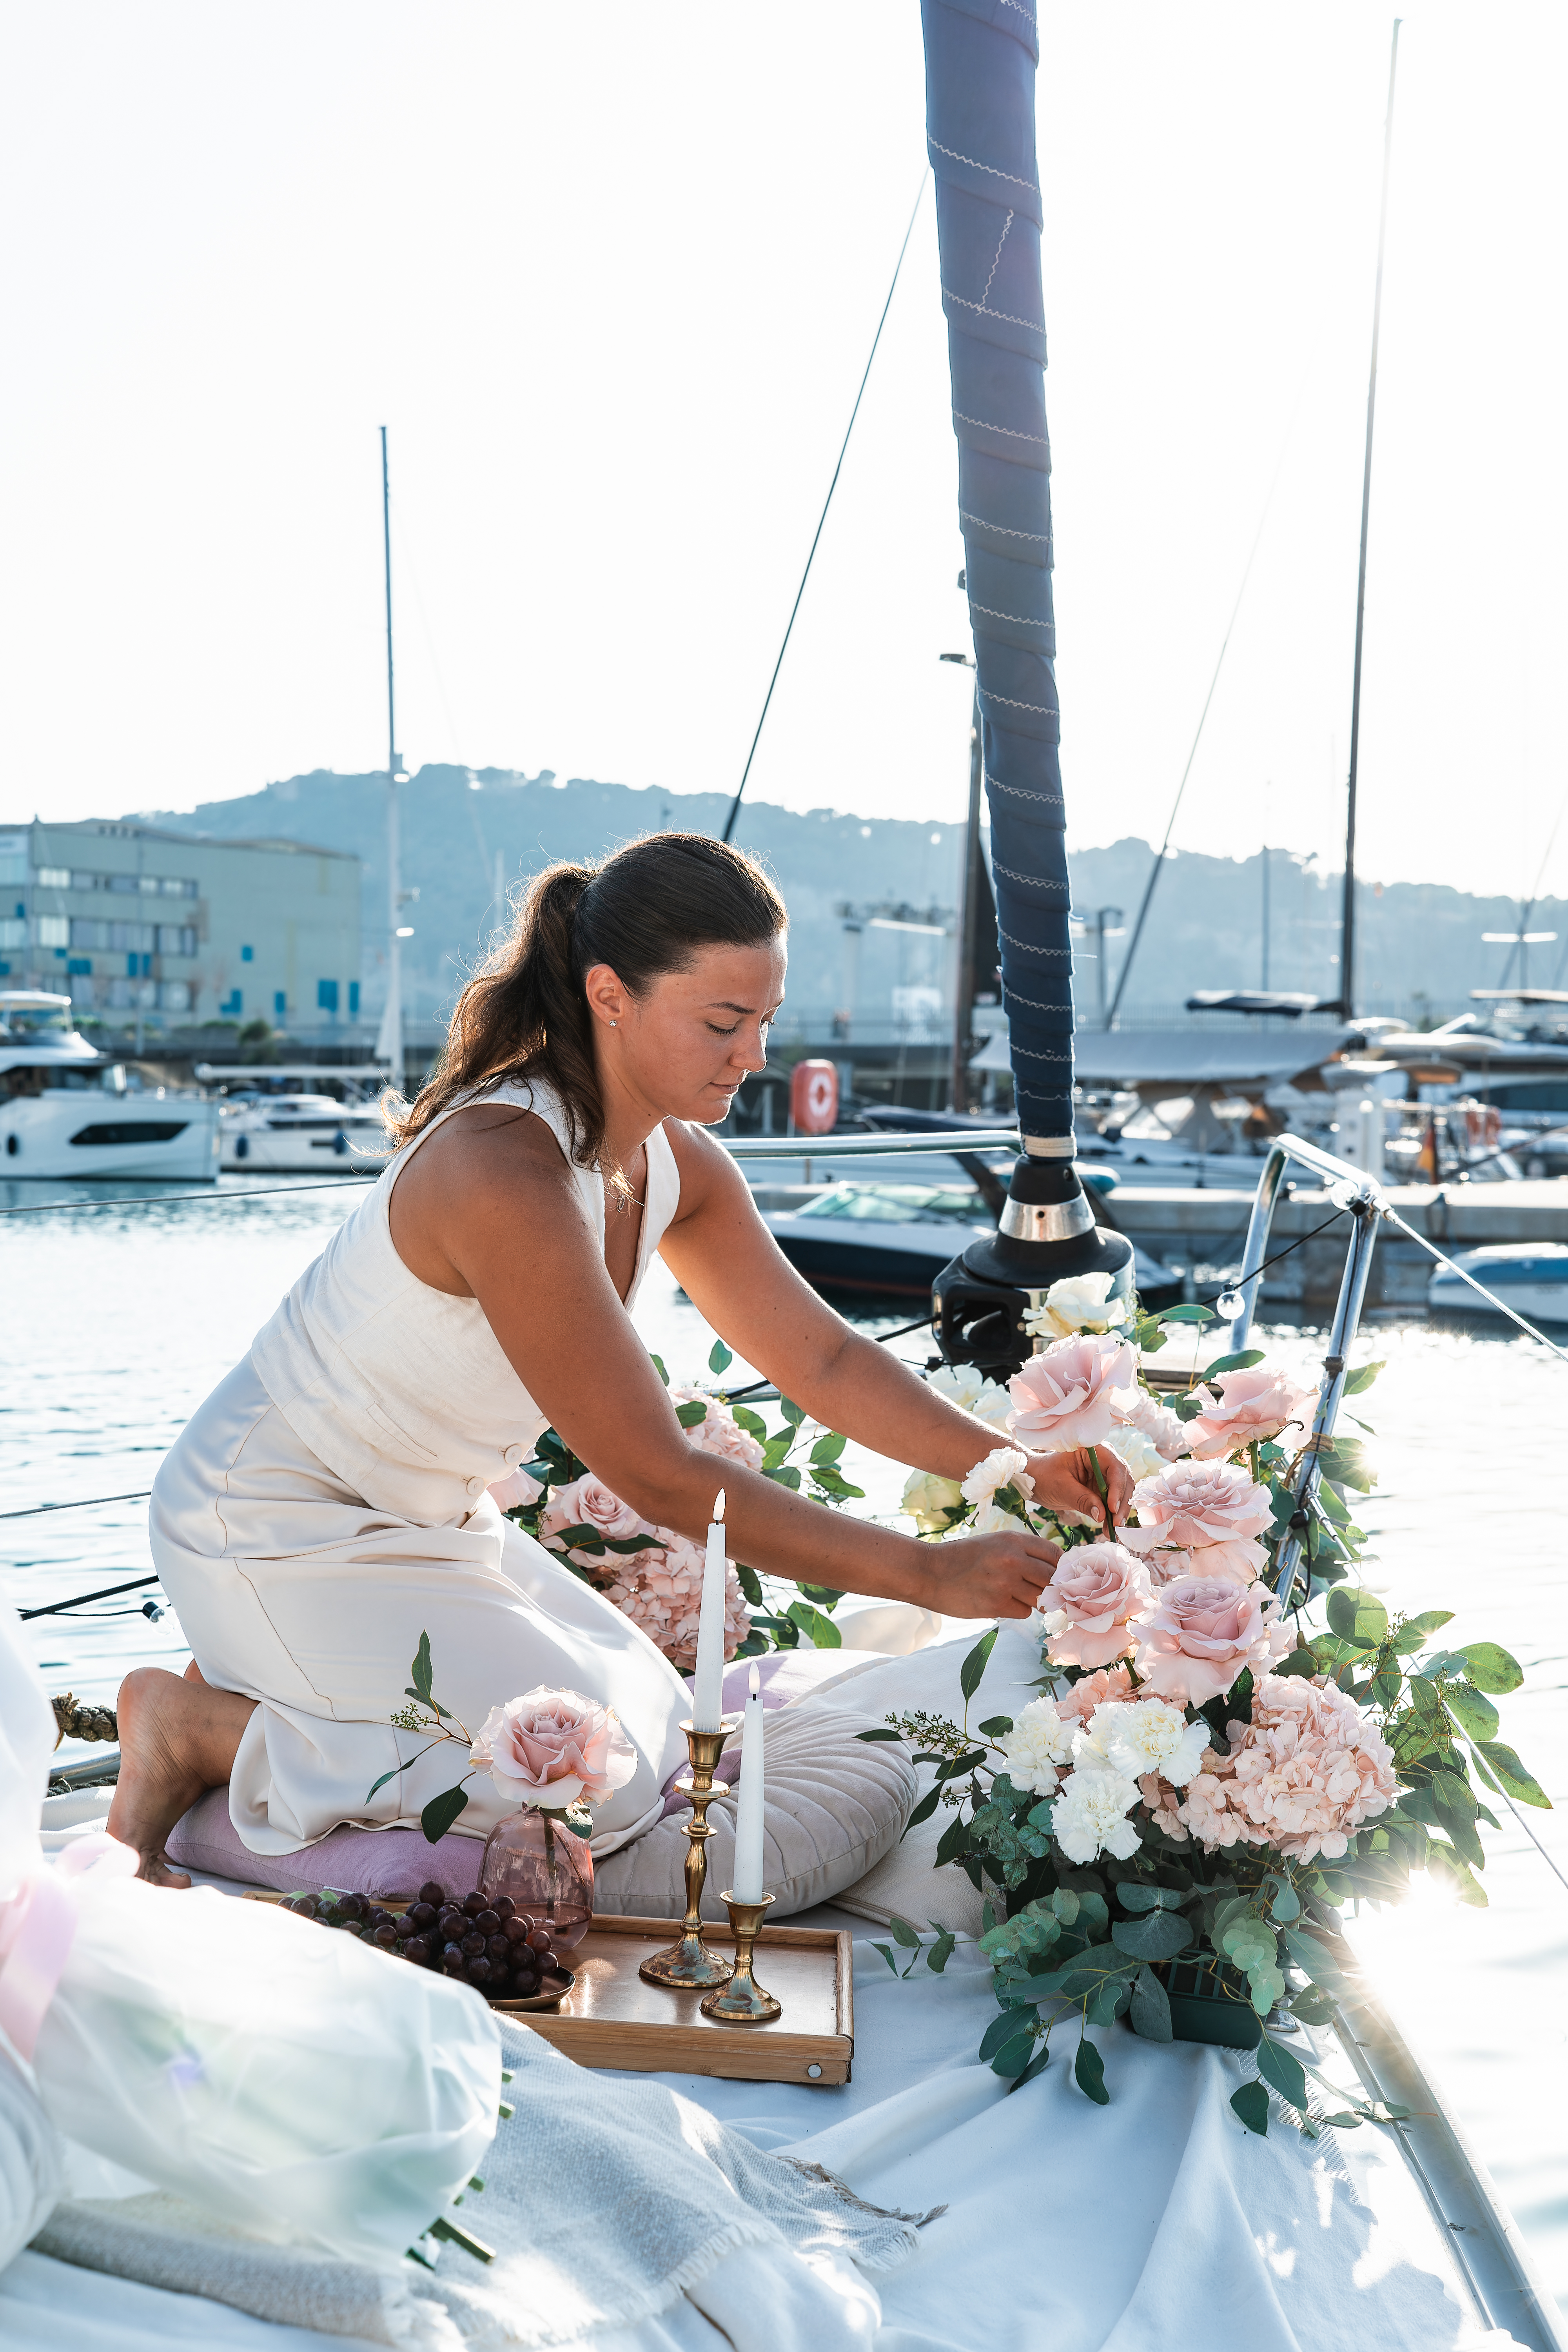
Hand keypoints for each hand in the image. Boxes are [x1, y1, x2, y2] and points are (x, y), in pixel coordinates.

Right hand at [917, 1528, 1061, 1620]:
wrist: (929, 1572)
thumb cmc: (963, 1557)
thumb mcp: (995, 1543)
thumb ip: (1023, 1552)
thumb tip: (1055, 1570)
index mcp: (1013, 1539)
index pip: (1055, 1554)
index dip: (1060, 1567)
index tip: (1058, 1574)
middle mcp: (1013, 1559)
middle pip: (1052, 1579)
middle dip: (1049, 1586)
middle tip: (1040, 1589)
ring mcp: (1005, 1583)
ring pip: (1040, 1598)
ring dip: (1031, 1599)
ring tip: (1010, 1592)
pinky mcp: (996, 1605)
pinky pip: (1024, 1612)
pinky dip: (1016, 1609)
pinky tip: (998, 1601)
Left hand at [1022, 1446, 1133, 1536]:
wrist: (1034, 1481)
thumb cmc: (1043, 1476)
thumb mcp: (1061, 1487)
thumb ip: (1082, 1499)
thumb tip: (1102, 1515)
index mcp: (1093, 1450)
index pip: (1114, 1467)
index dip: (1117, 1488)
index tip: (1112, 1508)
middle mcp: (1103, 1460)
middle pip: (1123, 1480)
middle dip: (1121, 1503)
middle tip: (1116, 1523)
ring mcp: (1103, 1475)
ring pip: (1121, 1493)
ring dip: (1119, 1512)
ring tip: (1113, 1529)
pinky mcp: (1101, 1488)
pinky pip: (1112, 1502)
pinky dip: (1112, 1515)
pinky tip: (1109, 1528)